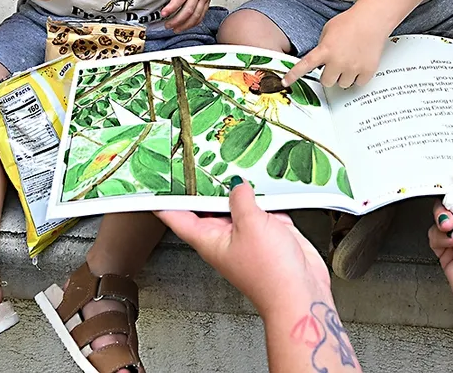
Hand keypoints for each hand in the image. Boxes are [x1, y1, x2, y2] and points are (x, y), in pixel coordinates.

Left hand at [152, 0, 225, 31]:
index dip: (171, 8)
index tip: (163, 13)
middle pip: (189, 10)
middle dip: (177, 21)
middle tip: (167, 25)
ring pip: (197, 15)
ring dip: (186, 24)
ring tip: (176, 29)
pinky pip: (203, 13)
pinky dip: (196, 21)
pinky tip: (188, 25)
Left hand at [155, 180, 331, 318]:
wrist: (300, 294)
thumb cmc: (270, 273)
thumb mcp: (251, 224)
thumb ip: (241, 199)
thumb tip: (237, 183)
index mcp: (208, 238)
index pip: (177, 216)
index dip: (163, 200)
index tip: (152, 183)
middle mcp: (224, 236)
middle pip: (208, 205)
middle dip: (204, 184)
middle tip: (196, 158)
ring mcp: (247, 235)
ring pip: (237, 204)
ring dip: (238, 188)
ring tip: (230, 163)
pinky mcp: (269, 233)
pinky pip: (262, 208)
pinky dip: (264, 197)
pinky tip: (265, 182)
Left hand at [283, 5, 385, 87]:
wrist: (372, 20)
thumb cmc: (350, 22)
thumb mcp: (328, 30)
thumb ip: (322, 47)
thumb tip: (320, 60)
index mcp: (325, 50)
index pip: (305, 66)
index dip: (293, 75)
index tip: (285, 82)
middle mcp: (337, 61)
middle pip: (326, 82)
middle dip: (329, 75)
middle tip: (335, 65)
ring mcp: (352, 68)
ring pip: (342, 84)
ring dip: (344, 77)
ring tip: (349, 62)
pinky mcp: (366, 71)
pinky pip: (358, 84)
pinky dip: (358, 77)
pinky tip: (359, 64)